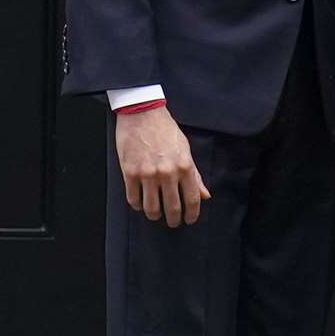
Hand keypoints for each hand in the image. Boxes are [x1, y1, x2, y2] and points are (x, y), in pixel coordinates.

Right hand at [115, 109, 210, 226]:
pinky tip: (141, 204)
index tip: (190, 220)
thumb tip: (205, 195)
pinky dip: (138, 205)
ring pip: (151, 208)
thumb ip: (195, 174)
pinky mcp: (130, 172)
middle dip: (174, 220)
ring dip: (155, 215)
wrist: (142, 113)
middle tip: (173, 222)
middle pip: (172, 207)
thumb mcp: (185, 150)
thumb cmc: (165, 129)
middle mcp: (167, 173)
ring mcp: (147, 174)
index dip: (192, 214)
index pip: (192, 199)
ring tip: (156, 215)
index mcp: (184, 166)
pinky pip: (134, 199)